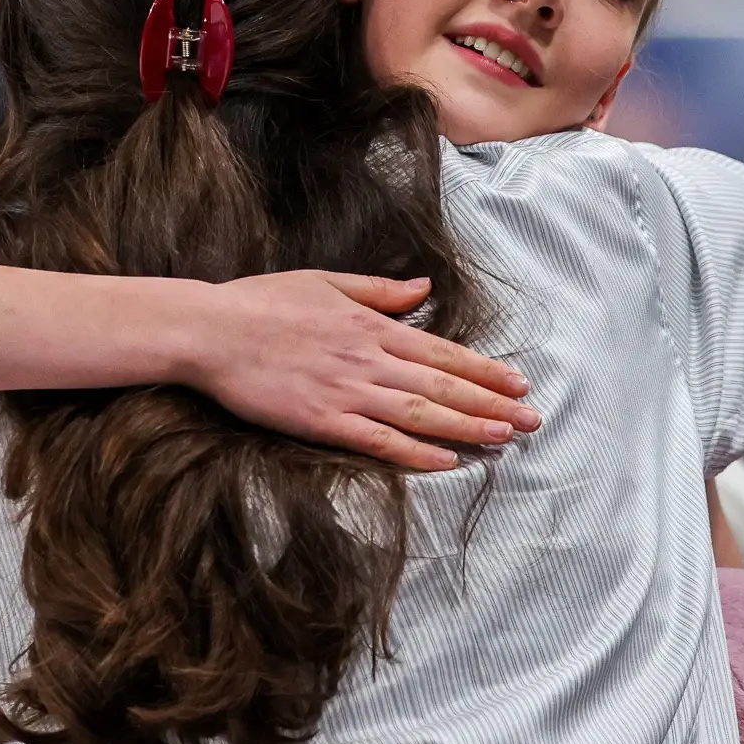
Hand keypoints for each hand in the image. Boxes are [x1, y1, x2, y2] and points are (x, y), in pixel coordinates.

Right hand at [184, 271, 538, 470]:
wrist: (210, 331)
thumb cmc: (261, 302)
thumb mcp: (325, 282)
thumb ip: (378, 291)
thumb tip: (423, 289)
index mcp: (370, 326)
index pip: (442, 351)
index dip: (485, 369)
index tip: (519, 382)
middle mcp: (368, 359)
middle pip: (442, 386)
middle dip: (491, 403)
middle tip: (532, 419)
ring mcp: (346, 392)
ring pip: (420, 414)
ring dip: (467, 427)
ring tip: (503, 438)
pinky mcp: (322, 420)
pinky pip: (378, 440)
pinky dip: (415, 452)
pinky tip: (446, 461)